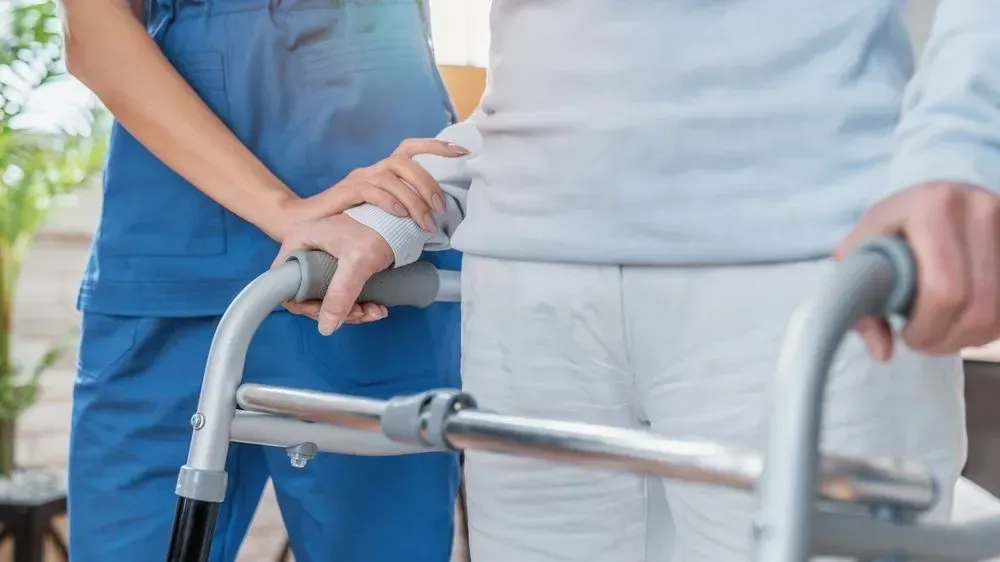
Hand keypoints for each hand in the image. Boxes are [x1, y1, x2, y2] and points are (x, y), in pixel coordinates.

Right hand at [273, 214, 394, 334]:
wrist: (399, 220)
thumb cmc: (376, 230)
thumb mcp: (357, 263)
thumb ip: (341, 295)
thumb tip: (325, 329)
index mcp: (298, 242)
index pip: (285, 284)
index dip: (304, 306)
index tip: (328, 313)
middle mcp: (305, 251)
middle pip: (308, 295)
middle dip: (336, 312)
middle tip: (361, 314)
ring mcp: (321, 260)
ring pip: (327, 297)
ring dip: (351, 312)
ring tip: (375, 311)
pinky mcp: (338, 267)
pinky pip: (341, 293)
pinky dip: (358, 305)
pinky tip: (377, 307)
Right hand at [275, 139, 467, 238]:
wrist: (305, 225)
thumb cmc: (347, 221)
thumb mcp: (381, 214)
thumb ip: (403, 210)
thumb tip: (435, 219)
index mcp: (383, 171)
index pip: (411, 148)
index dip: (436, 147)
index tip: (462, 153)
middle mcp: (373, 169)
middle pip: (405, 162)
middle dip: (428, 184)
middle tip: (440, 208)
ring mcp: (358, 179)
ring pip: (391, 176)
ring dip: (413, 199)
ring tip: (425, 222)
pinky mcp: (345, 192)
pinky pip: (371, 190)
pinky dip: (389, 201)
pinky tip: (399, 215)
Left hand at [835, 182, 999, 360]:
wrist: (927, 200)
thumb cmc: (889, 230)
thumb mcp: (859, 253)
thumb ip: (858, 300)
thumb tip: (882, 353)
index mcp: (931, 205)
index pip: (943, 288)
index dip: (926, 325)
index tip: (906, 335)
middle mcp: (979, 208)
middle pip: (977, 305)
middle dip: (946, 338)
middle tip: (922, 342)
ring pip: (999, 311)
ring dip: (969, 338)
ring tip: (941, 335)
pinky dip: (988, 327)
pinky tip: (963, 323)